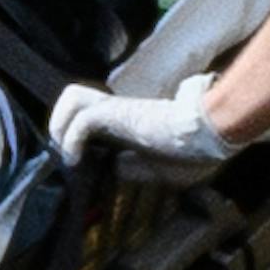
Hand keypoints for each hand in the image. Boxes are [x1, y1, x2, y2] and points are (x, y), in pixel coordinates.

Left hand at [48, 72, 238, 182]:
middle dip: (60, 125)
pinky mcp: (119, 112)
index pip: (92, 117)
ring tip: (66, 156)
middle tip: (66, 158)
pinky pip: (82, 121)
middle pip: (75, 98)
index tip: (77, 164)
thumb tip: (117, 168)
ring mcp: (118, 108)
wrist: (210, 133)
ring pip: (72, 97)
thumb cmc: (195, 152)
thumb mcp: (163, 171)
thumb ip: (138, 169)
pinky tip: (75, 162)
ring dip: (61, 126)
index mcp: (130, 121)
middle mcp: (120, 110)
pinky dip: (71, 141)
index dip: (79, 137)